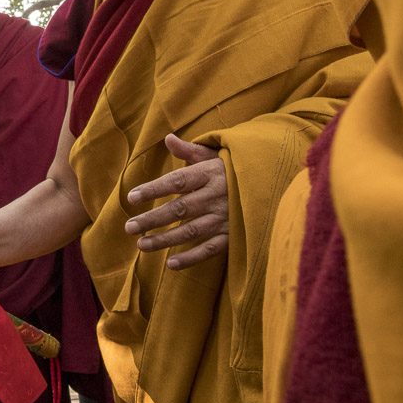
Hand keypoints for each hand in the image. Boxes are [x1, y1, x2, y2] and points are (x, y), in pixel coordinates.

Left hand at [124, 133, 228, 269]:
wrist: (273, 184)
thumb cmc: (234, 170)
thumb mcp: (215, 156)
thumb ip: (190, 151)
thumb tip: (168, 138)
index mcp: (209, 174)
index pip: (176, 181)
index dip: (153, 189)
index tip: (132, 197)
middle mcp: (216, 196)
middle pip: (179, 209)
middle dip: (152, 219)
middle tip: (129, 227)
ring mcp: (225, 217)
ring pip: (190, 231)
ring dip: (164, 240)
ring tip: (141, 244)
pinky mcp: (233, 235)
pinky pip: (210, 249)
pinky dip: (191, 258)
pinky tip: (171, 265)